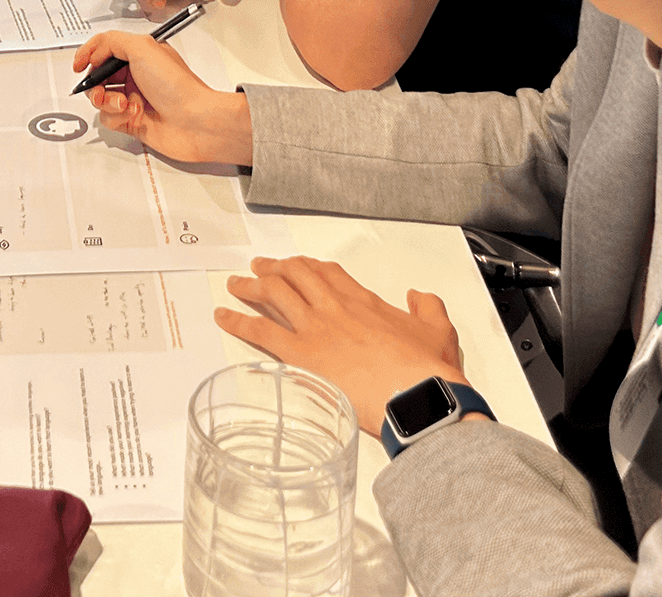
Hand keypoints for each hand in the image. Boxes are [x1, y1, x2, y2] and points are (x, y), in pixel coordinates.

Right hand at [72, 30, 251, 165]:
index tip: (79, 65)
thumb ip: (111, 41)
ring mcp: (134, 100)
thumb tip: (93, 53)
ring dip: (108, 102)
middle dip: (96, 84)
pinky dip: (117, 117)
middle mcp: (137, 76)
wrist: (195, 122)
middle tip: (101, 90)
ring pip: (101, 100)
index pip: (105, 49)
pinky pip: (109, 119)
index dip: (89, 55)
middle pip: (99, 77)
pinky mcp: (133, 122)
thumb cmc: (177, 85)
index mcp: (141, 55)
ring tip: (124, 104)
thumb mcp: (143, 48)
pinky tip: (134, 116)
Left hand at [215, 257, 466, 435]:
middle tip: (261, 267)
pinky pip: (260, 331)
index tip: (300, 266)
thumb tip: (420, 295)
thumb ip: (427, 307)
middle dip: (276, 268)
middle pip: (296, 275)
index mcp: (363, 300)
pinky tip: (223, 316)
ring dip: (251, 286)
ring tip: (236, 283)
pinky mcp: (302, 354)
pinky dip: (238, 321)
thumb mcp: (438, 330)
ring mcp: (315, 327)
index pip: (329, 273)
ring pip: (274, 294)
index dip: (310, 266)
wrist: (418, 395)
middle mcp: (333, 307)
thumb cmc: (427, 369)